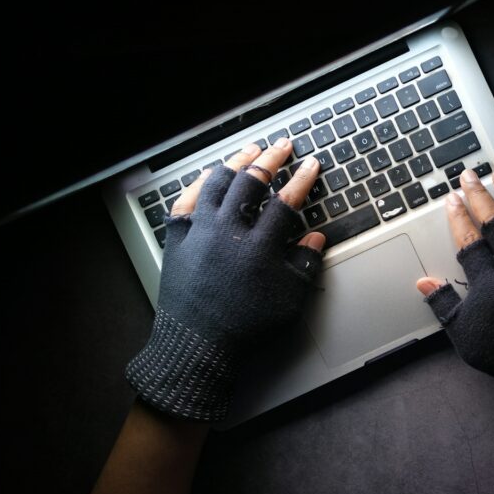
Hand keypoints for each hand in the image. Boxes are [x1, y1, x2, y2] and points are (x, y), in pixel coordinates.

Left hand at [126, 138, 325, 421]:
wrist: (197, 346)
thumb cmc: (246, 327)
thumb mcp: (289, 300)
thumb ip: (305, 264)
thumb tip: (316, 237)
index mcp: (259, 246)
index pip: (286, 201)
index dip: (302, 180)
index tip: (312, 164)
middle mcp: (228, 231)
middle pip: (251, 182)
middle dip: (271, 160)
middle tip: (283, 146)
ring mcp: (199, 232)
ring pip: (217, 183)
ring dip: (236, 163)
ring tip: (250, 151)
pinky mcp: (177, 239)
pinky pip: (187, 200)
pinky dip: (200, 183)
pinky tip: (210, 175)